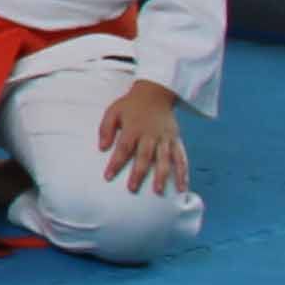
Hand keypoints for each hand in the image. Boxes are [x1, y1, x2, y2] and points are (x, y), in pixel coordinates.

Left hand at [97, 80, 192, 195]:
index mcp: (134, 128)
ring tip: (158, 191)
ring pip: (165, 158)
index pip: (123, 148)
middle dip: (138, 173)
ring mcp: (165, 138)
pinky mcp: (175, 140)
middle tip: (132, 188)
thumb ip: (105, 129)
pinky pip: (181, 157)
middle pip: (144, 155)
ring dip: (162, 175)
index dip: (115, 163)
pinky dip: (183, 172)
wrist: (155, 93)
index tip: (108, 177)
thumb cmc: (130, 105)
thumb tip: (101, 148)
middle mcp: (150, 134)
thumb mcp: (113, 111)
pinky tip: (182, 186)